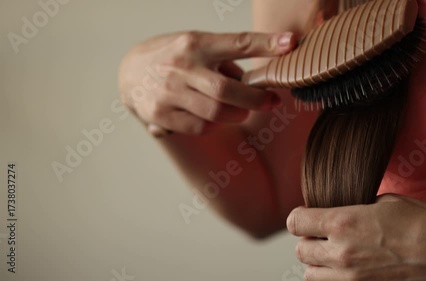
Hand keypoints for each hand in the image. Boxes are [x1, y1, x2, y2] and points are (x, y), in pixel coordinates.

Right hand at [118, 31, 295, 135]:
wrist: (129, 72)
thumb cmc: (174, 57)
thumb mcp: (197, 46)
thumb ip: (225, 61)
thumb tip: (256, 80)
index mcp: (195, 43)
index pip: (237, 43)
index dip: (266, 43)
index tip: (291, 44)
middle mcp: (181, 66)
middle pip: (228, 90)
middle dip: (256, 99)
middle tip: (270, 102)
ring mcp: (169, 92)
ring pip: (216, 112)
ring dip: (237, 114)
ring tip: (240, 110)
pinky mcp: (161, 114)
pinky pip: (200, 127)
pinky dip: (213, 125)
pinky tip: (211, 118)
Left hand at [287, 194, 425, 280]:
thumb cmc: (424, 224)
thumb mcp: (385, 203)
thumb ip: (354, 209)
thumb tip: (341, 213)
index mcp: (343, 222)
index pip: (295, 222)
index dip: (299, 218)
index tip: (306, 217)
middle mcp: (341, 253)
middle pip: (300, 250)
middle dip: (309, 241)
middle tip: (323, 237)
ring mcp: (350, 278)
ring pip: (311, 274)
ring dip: (318, 264)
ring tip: (334, 256)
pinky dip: (333, 279)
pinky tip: (347, 270)